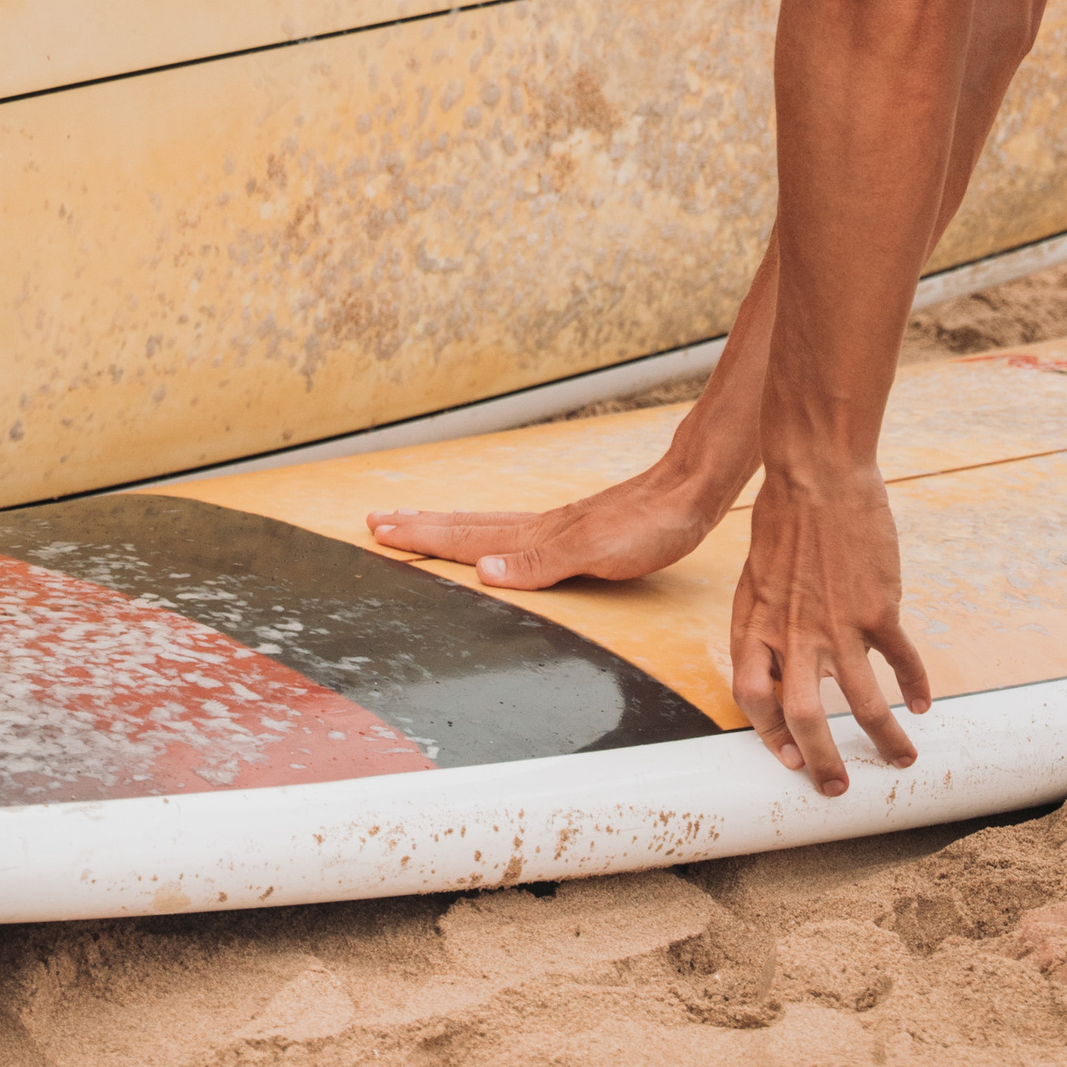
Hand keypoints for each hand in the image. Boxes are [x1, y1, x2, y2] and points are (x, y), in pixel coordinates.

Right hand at [368, 442, 735, 589]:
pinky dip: (484, 532)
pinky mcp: (576, 529)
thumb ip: (539, 564)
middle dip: (420, 526)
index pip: (466, 538)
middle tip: (376, 520)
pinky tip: (489, 537)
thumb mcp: (595, 553)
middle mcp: (539, 527)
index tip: (380, 530)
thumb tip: (483, 573)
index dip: (423, 538)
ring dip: (446, 525)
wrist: (689, 492)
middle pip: (467, 526)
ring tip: (414, 519)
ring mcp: (556, 526)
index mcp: (536, 535)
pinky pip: (512, 530)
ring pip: (486, 525)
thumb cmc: (649, 525)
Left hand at [729, 464, 929, 794]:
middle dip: (821, 763)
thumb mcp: (759, 575)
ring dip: (883, 740)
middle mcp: (793, 634)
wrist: (817, 473)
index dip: (769, 736)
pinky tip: (922, 703)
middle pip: (804, 719)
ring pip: (863, 705)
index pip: (752, 699)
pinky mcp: (878, 610)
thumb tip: (786, 659)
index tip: (789, 758)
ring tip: (902, 760)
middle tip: (837, 787)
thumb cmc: (784, 517)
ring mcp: (838, 625)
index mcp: (757, 625)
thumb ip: (771, 622)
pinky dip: (915, 687)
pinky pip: (901, 662)